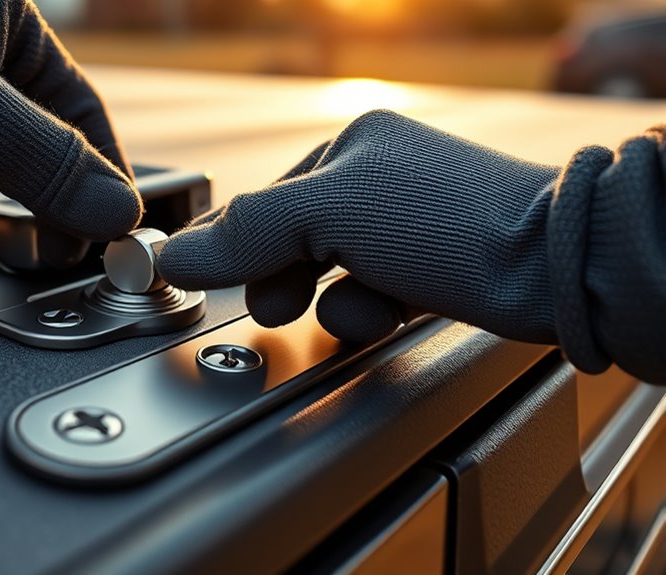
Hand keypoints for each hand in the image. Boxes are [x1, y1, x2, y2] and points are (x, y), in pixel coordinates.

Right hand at [158, 110, 560, 344]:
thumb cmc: (450, 222)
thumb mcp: (329, 213)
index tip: (190, 273)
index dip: (227, 240)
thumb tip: (175, 252)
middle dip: (281, 278)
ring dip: (329, 303)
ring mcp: (406, 226)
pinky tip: (382, 317)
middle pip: (294, 240)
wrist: (554, 269)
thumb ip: (247, 232)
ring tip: (350, 314)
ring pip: (332, 275)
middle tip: (274, 306)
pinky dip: (369, 313)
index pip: (264, 200)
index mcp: (351, 146)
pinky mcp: (432, 269)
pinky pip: (371, 296)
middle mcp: (378, 180)